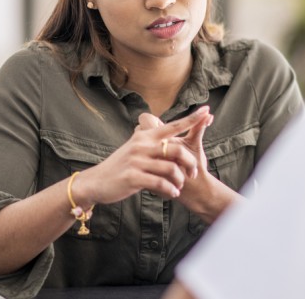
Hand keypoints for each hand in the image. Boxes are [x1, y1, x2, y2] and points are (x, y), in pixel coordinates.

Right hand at [74, 107, 209, 205]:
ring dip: (180, 180)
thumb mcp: (135, 149)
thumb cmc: (120, 167)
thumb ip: (152, 143)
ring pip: (171, 169)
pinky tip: (172, 194)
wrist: (97, 181)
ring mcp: (137, 161)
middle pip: (177, 150)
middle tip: (193, 174)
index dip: (192, 118)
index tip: (207, 110)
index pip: (173, 125)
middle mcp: (142, 145)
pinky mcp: (133, 177)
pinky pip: (160, 183)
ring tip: (179, 187)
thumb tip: (169, 140)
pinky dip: (170, 190)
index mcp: (145, 136)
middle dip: (190, 164)